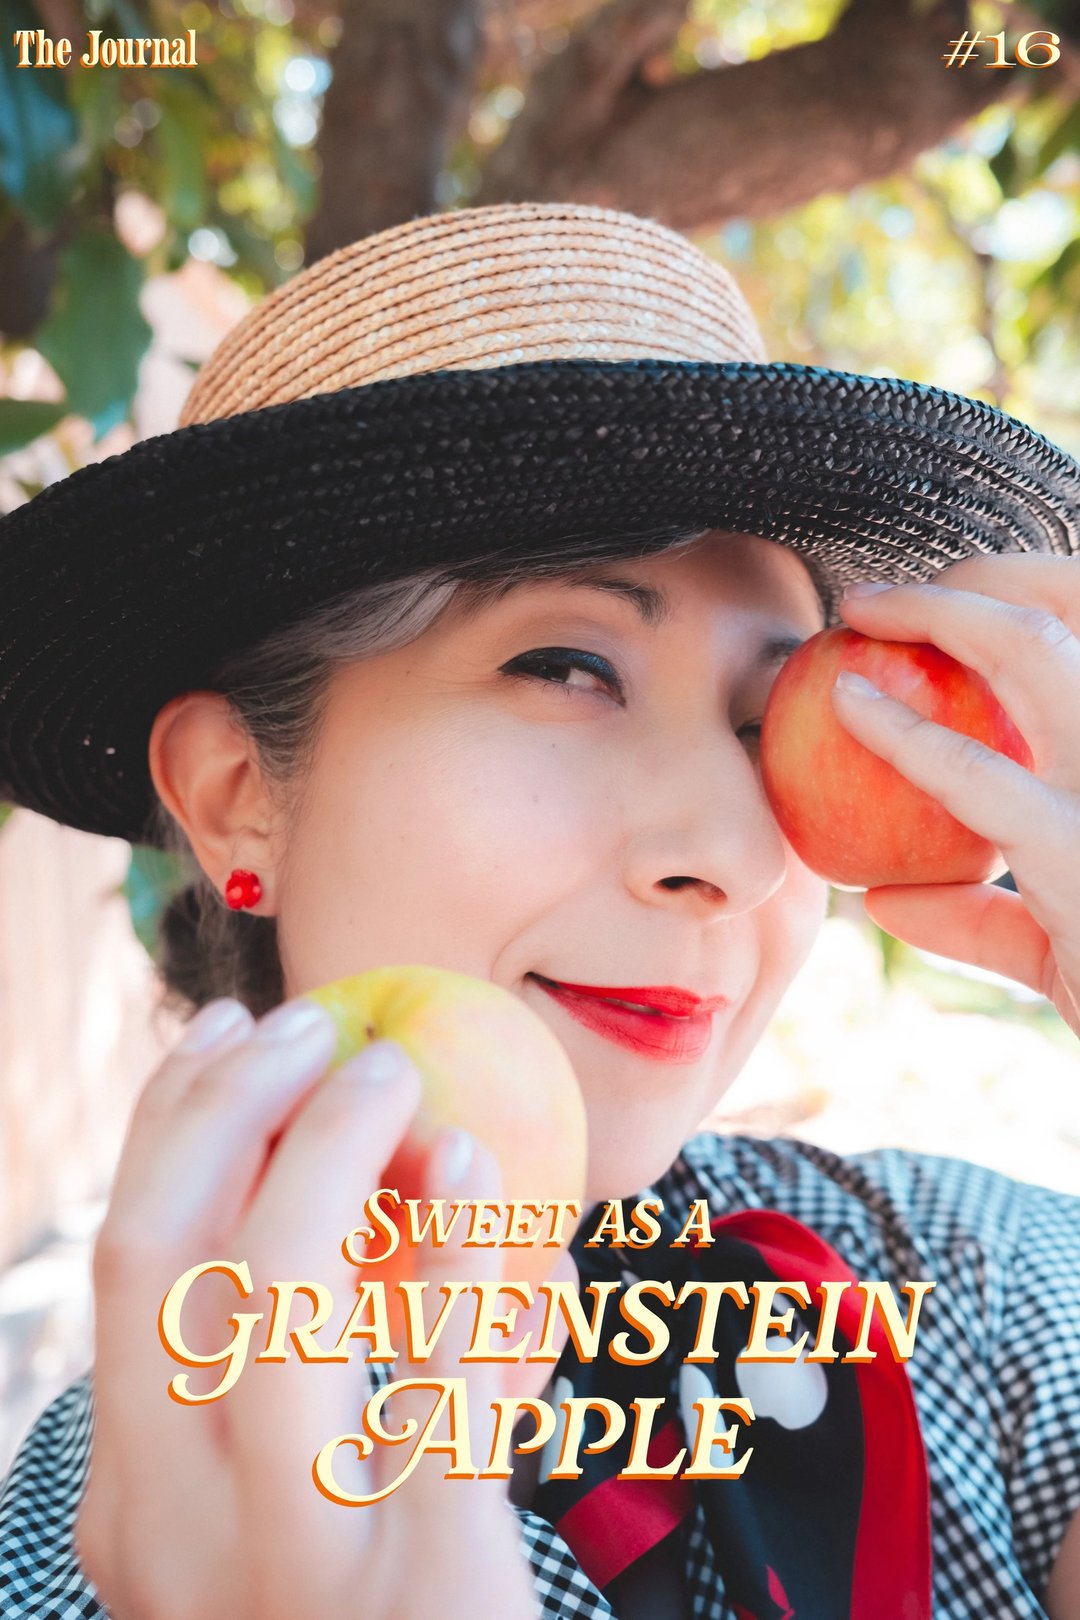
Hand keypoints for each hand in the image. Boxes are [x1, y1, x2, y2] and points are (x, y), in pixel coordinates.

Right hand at [76, 996, 550, 1619]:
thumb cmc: (368, 1615)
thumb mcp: (280, 1513)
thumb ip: (282, 1369)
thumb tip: (334, 1166)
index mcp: (131, 1503)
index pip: (121, 1262)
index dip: (171, 1123)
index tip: (227, 1037)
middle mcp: (175, 1533)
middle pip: (161, 1255)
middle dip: (232, 1107)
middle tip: (314, 1025)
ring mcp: (289, 1564)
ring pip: (273, 1294)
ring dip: (330, 1150)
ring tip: (393, 1076)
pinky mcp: (425, 1579)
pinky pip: (431, 1372)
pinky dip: (452, 1243)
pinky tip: (477, 1167)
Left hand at [832, 554, 1079, 1039]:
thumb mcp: (1059, 949)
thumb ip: (981, 919)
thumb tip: (883, 898)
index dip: (1021, 589)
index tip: (933, 605)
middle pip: (1076, 598)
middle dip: (977, 577)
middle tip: (880, 597)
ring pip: (1032, 645)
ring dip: (938, 612)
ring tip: (858, 614)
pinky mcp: (1079, 851)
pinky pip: (975, 773)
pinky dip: (900, 731)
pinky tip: (846, 705)